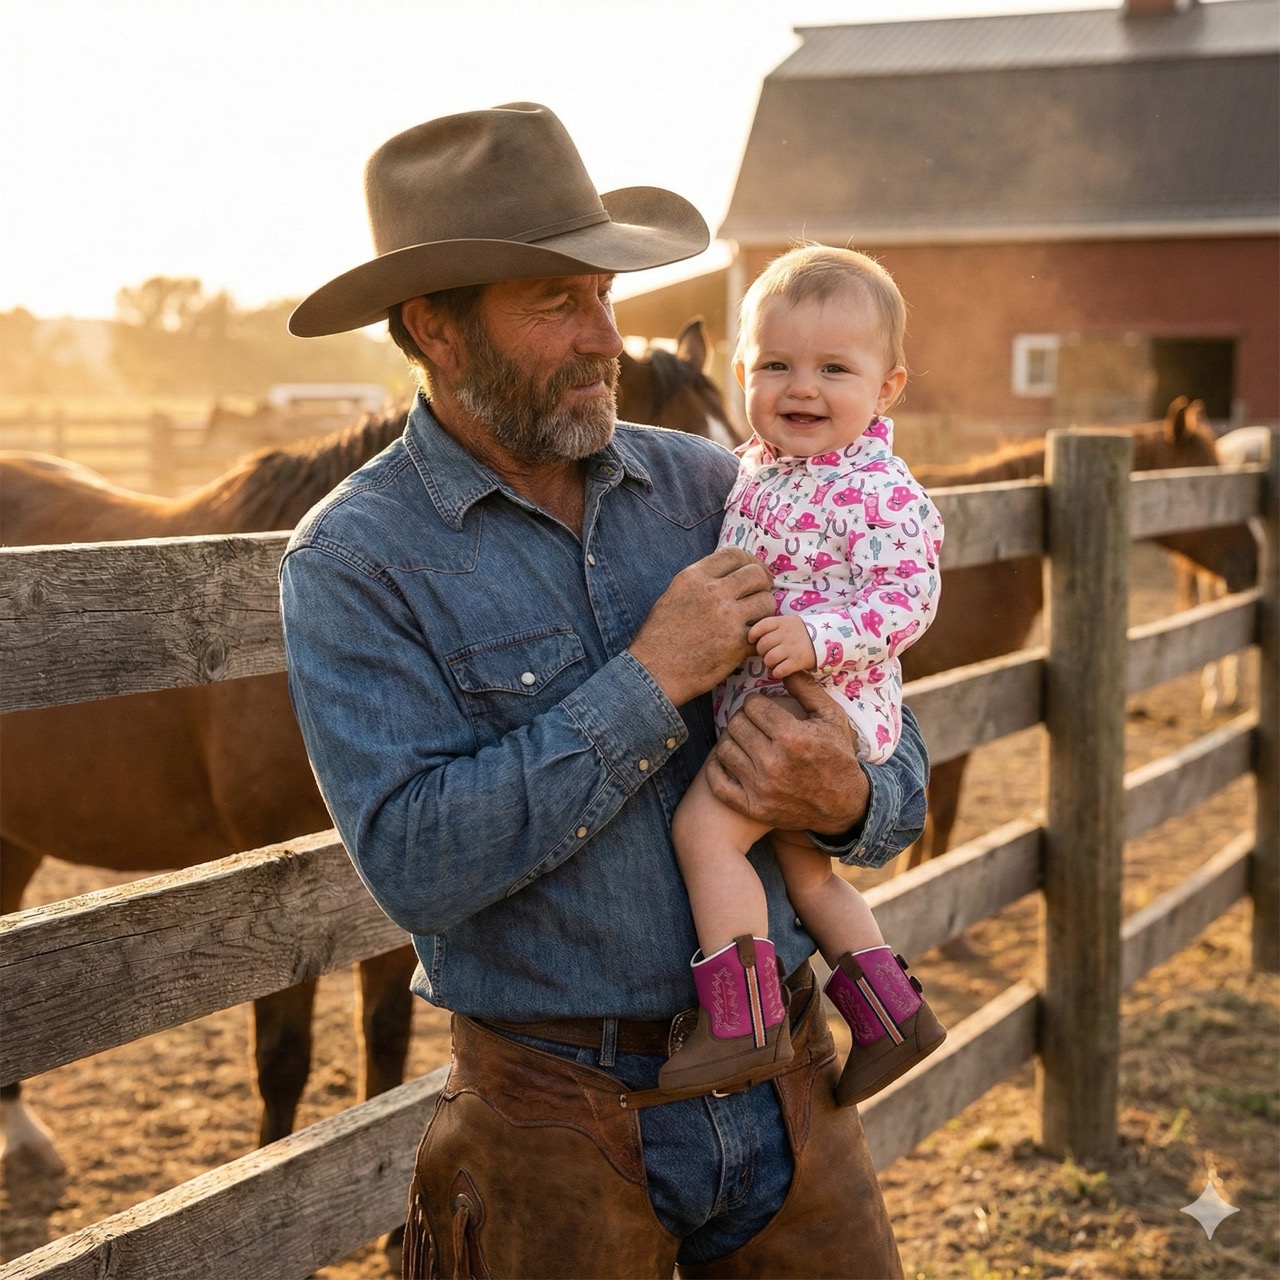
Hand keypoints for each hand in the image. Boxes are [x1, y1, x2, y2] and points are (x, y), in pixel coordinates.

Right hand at [628, 547, 774, 706]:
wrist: (654, 672)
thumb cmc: (659, 637)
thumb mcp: (673, 595)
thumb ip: (700, 582)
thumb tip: (726, 574)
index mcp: (694, 577)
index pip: (734, 554)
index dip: (750, 561)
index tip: (754, 572)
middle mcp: (712, 592)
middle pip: (756, 575)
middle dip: (762, 584)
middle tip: (759, 596)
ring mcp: (727, 618)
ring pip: (766, 602)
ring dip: (764, 611)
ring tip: (754, 621)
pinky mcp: (737, 644)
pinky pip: (764, 631)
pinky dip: (760, 637)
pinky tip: (750, 642)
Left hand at [705, 672, 869, 835]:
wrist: (844, 805)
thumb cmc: (838, 756)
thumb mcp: (832, 718)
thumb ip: (806, 689)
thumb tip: (782, 667)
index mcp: (792, 737)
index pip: (752, 706)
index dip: (756, 702)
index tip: (762, 707)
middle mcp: (774, 763)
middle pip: (736, 725)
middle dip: (743, 719)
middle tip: (752, 722)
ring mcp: (761, 788)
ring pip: (725, 749)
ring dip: (732, 741)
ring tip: (744, 740)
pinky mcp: (753, 807)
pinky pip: (718, 784)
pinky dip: (717, 770)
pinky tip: (727, 761)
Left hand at [749, 614, 815, 677]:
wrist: (826, 639)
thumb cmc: (801, 633)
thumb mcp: (789, 622)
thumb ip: (773, 627)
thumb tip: (753, 640)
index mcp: (783, 621)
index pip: (761, 626)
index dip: (753, 634)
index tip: (752, 640)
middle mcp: (786, 633)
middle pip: (762, 645)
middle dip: (762, 652)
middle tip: (767, 654)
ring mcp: (792, 647)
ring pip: (769, 659)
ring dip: (768, 664)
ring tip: (774, 663)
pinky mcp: (798, 661)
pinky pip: (779, 670)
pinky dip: (776, 673)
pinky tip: (779, 671)